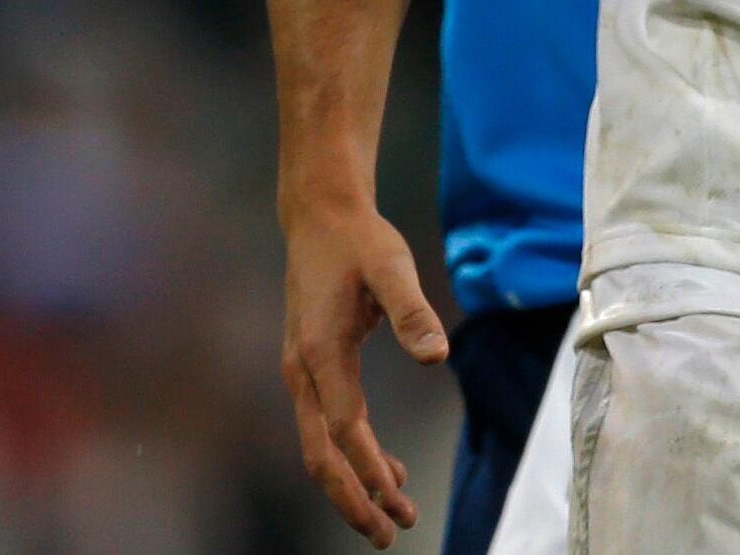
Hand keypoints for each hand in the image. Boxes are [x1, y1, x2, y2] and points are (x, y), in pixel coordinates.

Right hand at [280, 196, 449, 547]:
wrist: (320, 216)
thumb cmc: (360, 240)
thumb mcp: (391, 266)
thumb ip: (411, 311)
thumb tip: (436, 356)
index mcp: (321, 351)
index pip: (343, 427)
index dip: (367, 470)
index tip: (396, 502)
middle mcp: (303, 369)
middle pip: (321, 453)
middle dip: (353, 498)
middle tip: (388, 534)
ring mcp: (302, 370)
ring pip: (320, 446)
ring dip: (353, 483)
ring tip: (394, 516)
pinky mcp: (311, 366)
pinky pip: (327, 425)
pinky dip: (354, 453)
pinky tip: (386, 468)